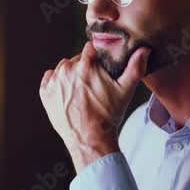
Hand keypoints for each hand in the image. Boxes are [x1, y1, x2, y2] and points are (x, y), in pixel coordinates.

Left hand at [40, 42, 149, 171]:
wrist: (89, 140)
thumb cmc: (108, 116)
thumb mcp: (125, 91)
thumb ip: (135, 67)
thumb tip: (144, 50)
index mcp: (86, 65)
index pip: (91, 48)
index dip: (98, 55)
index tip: (102, 65)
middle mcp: (67, 70)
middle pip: (77, 59)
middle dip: (86, 67)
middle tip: (94, 85)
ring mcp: (54, 82)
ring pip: (63, 68)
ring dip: (71, 74)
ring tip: (82, 91)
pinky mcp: (45, 93)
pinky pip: (49, 78)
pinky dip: (57, 83)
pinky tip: (67, 93)